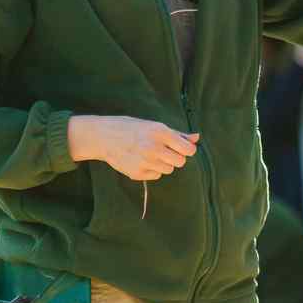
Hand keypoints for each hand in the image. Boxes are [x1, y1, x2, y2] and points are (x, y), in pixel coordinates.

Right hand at [68, 115, 197, 181]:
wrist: (104, 137)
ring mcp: (145, 162)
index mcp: (160, 132)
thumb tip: (197, 138)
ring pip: (169, 169)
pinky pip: (156, 175)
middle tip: (165, 151)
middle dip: (176, 157)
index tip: (181, 148)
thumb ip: (178, 134)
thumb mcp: (155, 126)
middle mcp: (154, 147)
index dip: (187, 150)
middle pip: (180, 162)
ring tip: (151, 154)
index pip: (188, 150)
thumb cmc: (133, 128)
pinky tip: (142, 160)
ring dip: (164, 163)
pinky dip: (152, 170)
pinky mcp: (137, 173)